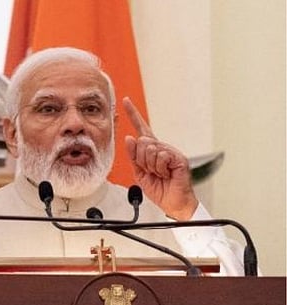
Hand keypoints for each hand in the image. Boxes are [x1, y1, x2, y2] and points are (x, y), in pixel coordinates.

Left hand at [123, 97, 197, 220]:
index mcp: (151, 150)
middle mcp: (162, 147)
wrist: (172, 202)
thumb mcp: (139, 172)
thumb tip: (129, 138)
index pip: (141, 129)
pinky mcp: (178, 158)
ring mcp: (171, 151)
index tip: (125, 101)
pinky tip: (167, 174)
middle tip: (150, 171)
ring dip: (150, 166)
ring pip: (150, 149)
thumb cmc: (159, 188)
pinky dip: (159, 168)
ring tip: (160, 174)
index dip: (133, 114)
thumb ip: (133, 156)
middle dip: (141, 160)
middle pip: (141, 142)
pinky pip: (161, 156)